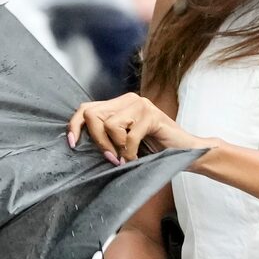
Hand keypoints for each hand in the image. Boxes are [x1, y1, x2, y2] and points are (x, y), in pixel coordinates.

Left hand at [68, 93, 186, 163]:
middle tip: (111, 158)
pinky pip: (129, 136)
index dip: (75, 124)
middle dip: (98, 141)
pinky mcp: (152, 115)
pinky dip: (131, 153)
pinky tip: (137, 159)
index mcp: (119, 104)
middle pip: (93, 115)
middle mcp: (128, 100)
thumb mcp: (124, 143)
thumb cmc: (154, 150)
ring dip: (116, 148)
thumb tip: (78, 144)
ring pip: (110, 125)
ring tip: (127, 158)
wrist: (186, 152)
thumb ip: (106, 137)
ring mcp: (141, 105)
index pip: (86, 108)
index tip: (72, 144)